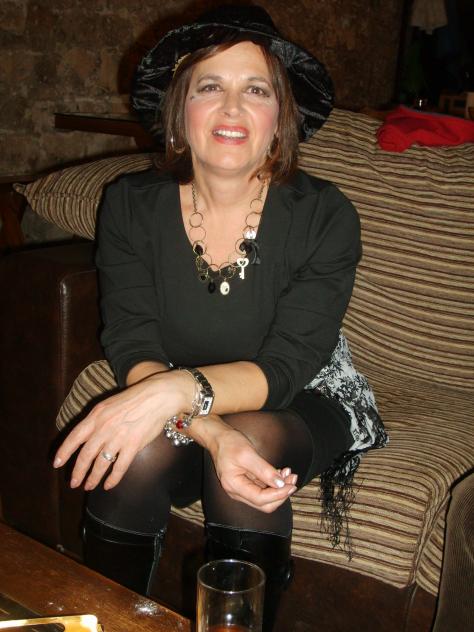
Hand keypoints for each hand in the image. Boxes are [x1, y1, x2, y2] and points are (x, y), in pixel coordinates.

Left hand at [53, 372, 187, 490]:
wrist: (157, 397)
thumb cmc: (135, 399)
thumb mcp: (109, 405)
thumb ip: (97, 420)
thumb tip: (87, 437)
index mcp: (96, 416)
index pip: (75, 437)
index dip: (64, 452)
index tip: (57, 463)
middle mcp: (104, 428)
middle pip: (86, 455)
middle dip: (78, 471)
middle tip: (73, 483)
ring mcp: (118, 437)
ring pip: (100, 464)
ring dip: (93, 478)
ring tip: (89, 486)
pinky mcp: (133, 445)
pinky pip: (120, 467)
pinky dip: (113, 479)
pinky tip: (108, 485)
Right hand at [205, 419, 297, 512]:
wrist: (218, 438)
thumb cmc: (229, 444)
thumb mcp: (248, 454)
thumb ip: (264, 470)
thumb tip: (280, 484)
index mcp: (234, 486)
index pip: (261, 499)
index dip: (278, 494)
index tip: (291, 484)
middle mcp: (236, 492)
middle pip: (264, 504)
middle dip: (281, 494)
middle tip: (292, 479)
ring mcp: (241, 489)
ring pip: (265, 498)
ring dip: (279, 488)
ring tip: (289, 474)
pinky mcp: (245, 484)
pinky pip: (262, 489)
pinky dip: (273, 483)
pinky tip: (281, 472)